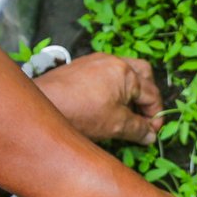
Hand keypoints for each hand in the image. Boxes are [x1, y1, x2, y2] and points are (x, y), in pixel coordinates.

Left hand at [33, 53, 163, 143]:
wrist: (42, 104)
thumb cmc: (80, 114)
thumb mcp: (115, 125)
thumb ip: (137, 129)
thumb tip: (150, 136)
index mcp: (126, 72)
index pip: (151, 94)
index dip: (155, 116)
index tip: (151, 133)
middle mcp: (113, 61)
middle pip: (142, 74)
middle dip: (147, 95)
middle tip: (143, 116)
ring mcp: (95, 61)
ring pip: (123, 72)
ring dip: (129, 91)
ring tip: (125, 112)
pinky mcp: (80, 67)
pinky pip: (105, 74)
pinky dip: (112, 88)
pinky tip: (105, 105)